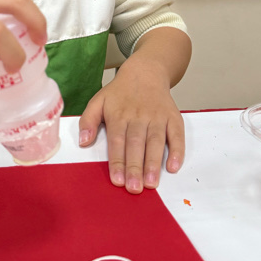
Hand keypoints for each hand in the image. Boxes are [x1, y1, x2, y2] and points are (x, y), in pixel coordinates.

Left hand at [78, 28, 189, 193]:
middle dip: (135, 167)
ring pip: (155, 142)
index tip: (117, 180)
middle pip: (136, 144)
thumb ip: (88, 121)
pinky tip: (173, 166)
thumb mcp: (98, 101)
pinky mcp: (173, 117)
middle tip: (134, 188)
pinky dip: (177, 150)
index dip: (117, 161)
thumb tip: (83, 142)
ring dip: (154, 164)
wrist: (146, 72)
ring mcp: (157, 117)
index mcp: (119, 115)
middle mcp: (138, 116)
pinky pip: (177, 134)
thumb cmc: (120, 92)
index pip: (117, 141)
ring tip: (152, 184)